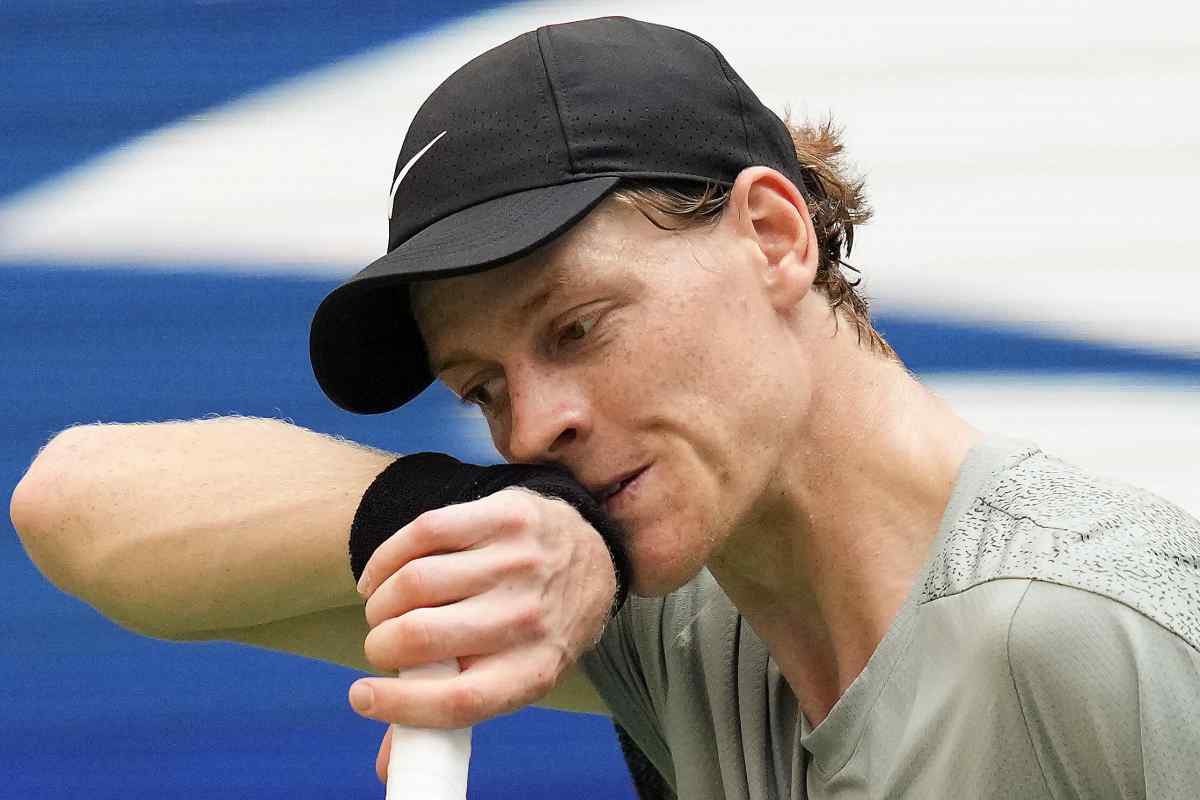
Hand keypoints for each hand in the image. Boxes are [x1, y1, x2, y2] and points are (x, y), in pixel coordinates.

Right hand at [349, 487, 616, 729]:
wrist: (589, 556)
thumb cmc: (534, 628)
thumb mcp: (513, 674)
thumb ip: (450, 710)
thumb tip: (384, 767)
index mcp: (532, 670)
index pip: (458, 701)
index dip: (399, 707)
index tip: (361, 696)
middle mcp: (528, 616)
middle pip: (423, 636)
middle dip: (381, 645)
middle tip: (381, 645)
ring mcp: (518, 561)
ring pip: (416, 581)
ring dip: (381, 602)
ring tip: (382, 610)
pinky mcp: (505, 515)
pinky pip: (424, 533)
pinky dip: (386, 559)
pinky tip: (380, 577)